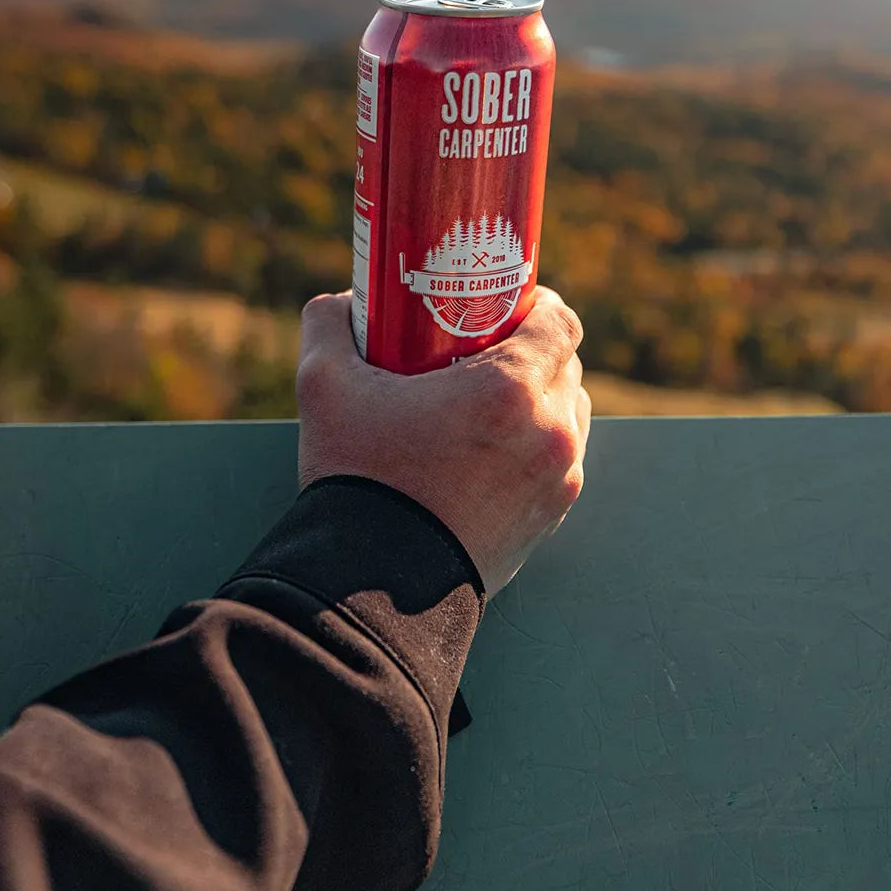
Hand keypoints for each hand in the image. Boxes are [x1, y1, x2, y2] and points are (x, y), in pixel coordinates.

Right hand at [296, 287, 590, 596]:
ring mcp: (557, 480)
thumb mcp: (324, 386)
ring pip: (566, 417)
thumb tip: (341, 304)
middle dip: (531, 351)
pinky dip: (534, 449)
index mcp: (510, 389)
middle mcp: (549, 431)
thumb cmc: (358, 480)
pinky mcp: (550, 519)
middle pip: (565, 366)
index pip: (560, 321)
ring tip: (488, 405)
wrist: (374, 587)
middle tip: (482, 350)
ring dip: (538, 401)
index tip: (504, 305)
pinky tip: (489, 452)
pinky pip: (558, 464)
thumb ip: (329, 326)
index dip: (536, 304)